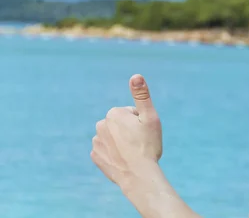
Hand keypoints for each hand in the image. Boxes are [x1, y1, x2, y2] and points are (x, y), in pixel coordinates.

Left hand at [91, 74, 162, 188]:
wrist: (138, 175)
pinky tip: (123, 160)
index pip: (131, 113)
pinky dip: (114, 153)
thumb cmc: (147, 145)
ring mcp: (96, 142)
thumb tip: (136, 76)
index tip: (144, 133)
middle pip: (120, 124)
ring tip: (132, 153)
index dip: (140, 122)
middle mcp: (101, 125)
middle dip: (129, 130)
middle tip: (140, 143)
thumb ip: (142, 95)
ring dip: (121, 142)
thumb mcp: (150, 117)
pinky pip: (106, 150)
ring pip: (113, 137)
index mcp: (114, 113)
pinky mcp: (95, 156)